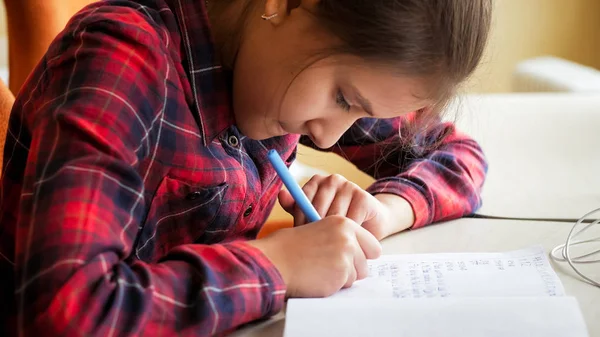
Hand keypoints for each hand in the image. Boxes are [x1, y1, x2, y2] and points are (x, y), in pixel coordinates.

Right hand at [248, 215, 380, 297]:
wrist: (275, 260)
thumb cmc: (289, 247)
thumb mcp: (316, 229)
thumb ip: (338, 237)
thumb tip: (356, 249)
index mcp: (343, 223)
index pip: (372, 244)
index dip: (362, 254)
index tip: (351, 259)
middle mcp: (348, 237)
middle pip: (367, 262)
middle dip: (353, 268)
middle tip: (331, 267)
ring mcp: (346, 255)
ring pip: (357, 275)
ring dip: (342, 277)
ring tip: (320, 270)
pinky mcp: (341, 273)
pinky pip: (346, 285)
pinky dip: (333, 285)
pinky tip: (317, 277)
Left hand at [278, 174, 412, 239]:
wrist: (370, 222)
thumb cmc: (337, 221)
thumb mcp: (314, 215)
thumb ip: (297, 207)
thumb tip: (281, 194)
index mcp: (317, 181)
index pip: (302, 200)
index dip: (302, 221)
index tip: (304, 235)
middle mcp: (333, 179)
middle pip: (317, 208)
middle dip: (317, 230)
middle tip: (317, 246)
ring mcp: (349, 186)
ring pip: (333, 217)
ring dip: (333, 234)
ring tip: (332, 246)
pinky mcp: (363, 197)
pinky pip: (350, 221)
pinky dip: (349, 234)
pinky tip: (349, 241)